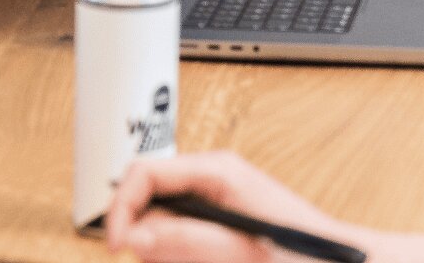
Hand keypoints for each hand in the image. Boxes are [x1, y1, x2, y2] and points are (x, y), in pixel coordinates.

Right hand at [107, 151, 353, 262]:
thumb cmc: (306, 250)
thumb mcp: (241, 248)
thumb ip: (187, 239)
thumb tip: (137, 234)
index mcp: (216, 170)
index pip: (144, 173)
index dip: (121, 208)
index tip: (116, 245)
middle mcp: (210, 181)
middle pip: (147, 203)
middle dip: (146, 239)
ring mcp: (212, 204)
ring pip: (161, 228)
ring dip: (166, 254)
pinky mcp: (217, 227)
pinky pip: (180, 242)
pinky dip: (181, 259)